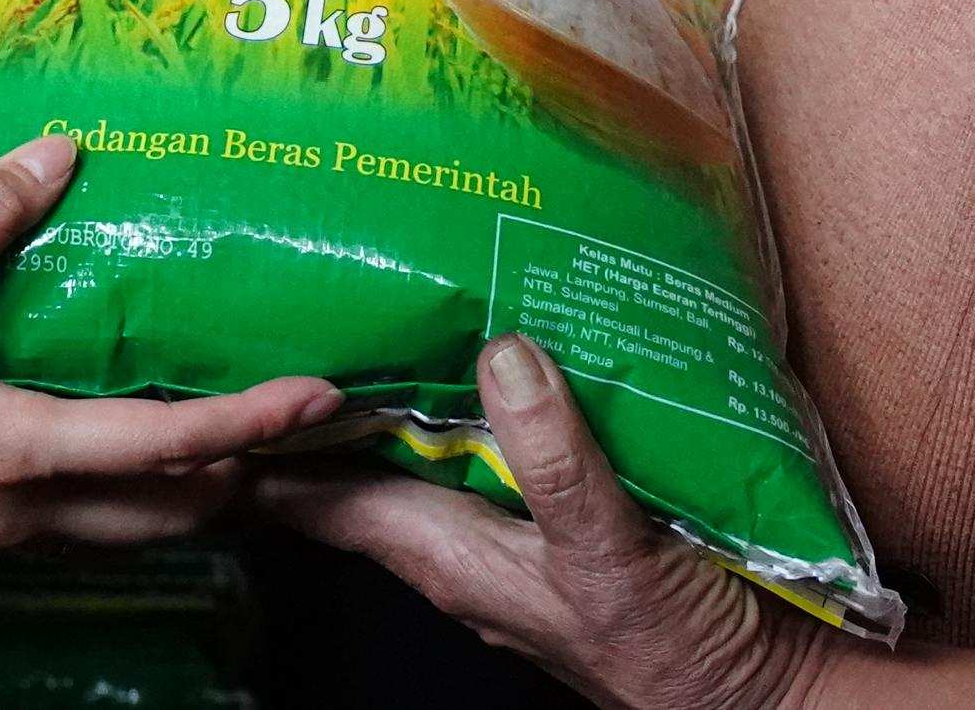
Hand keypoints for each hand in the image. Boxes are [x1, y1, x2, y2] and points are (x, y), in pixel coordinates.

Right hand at [0, 137, 337, 546]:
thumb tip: (59, 151)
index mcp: (13, 455)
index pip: (165, 447)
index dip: (250, 421)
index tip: (320, 399)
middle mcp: (19, 510)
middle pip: (168, 516)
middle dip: (244, 477)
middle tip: (301, 428)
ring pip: (125, 532)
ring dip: (190, 495)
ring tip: (238, 439)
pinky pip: (76, 523)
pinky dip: (128, 495)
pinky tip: (121, 446)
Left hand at [258, 337, 810, 709]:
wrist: (759, 696)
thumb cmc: (674, 648)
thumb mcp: (610, 552)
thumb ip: (555, 460)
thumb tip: (498, 354)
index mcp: (448, 554)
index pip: (324, 495)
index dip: (269, 444)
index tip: (215, 377)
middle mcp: (464, 544)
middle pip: (367, 465)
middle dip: (323, 402)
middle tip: (287, 308)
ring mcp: (511, 536)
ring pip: (431, 455)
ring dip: (403, 394)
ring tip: (373, 305)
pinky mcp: (563, 523)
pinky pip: (500, 453)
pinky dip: (482, 404)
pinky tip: (494, 352)